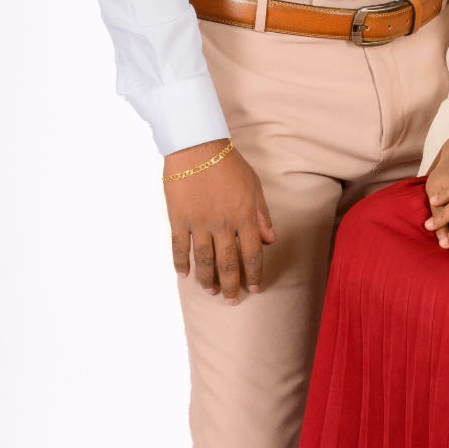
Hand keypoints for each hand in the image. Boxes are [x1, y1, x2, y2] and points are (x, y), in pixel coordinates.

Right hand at [164, 142, 274, 300]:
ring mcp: (199, 224)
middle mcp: (223, 225)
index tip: (254, 288)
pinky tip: (184, 275)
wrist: (197, 147)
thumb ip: (262, 215)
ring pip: (204, 260)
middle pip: (228, 263)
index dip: (253, 274)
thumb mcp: (254, 186)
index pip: (252, 254)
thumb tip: (270, 240)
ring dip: (208, 279)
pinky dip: (181, 263)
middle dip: (231, 285)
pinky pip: (179, 247)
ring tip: (211, 291)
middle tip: (232, 300)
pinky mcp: (178, 219)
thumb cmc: (228, 164)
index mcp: (244, 217)